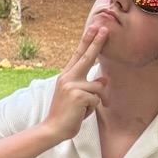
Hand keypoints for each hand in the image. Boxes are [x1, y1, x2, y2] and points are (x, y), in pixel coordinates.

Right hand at [43, 26, 108, 141]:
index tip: (94, 28)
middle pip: (86, 57)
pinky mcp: (78, 95)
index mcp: (66, 76)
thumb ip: (90, 87)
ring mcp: (71, 85)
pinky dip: (92, 109)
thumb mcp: (80, 99)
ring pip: (98, 88)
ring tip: (83, 110)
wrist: (53, 129)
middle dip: (97, 42)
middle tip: (105, 29)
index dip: (87, 41)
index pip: (78, 55)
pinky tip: (80, 114)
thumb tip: (103, 80)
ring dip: (95, 102)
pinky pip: (96, 99)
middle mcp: (67, 77)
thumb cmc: (67, 115)